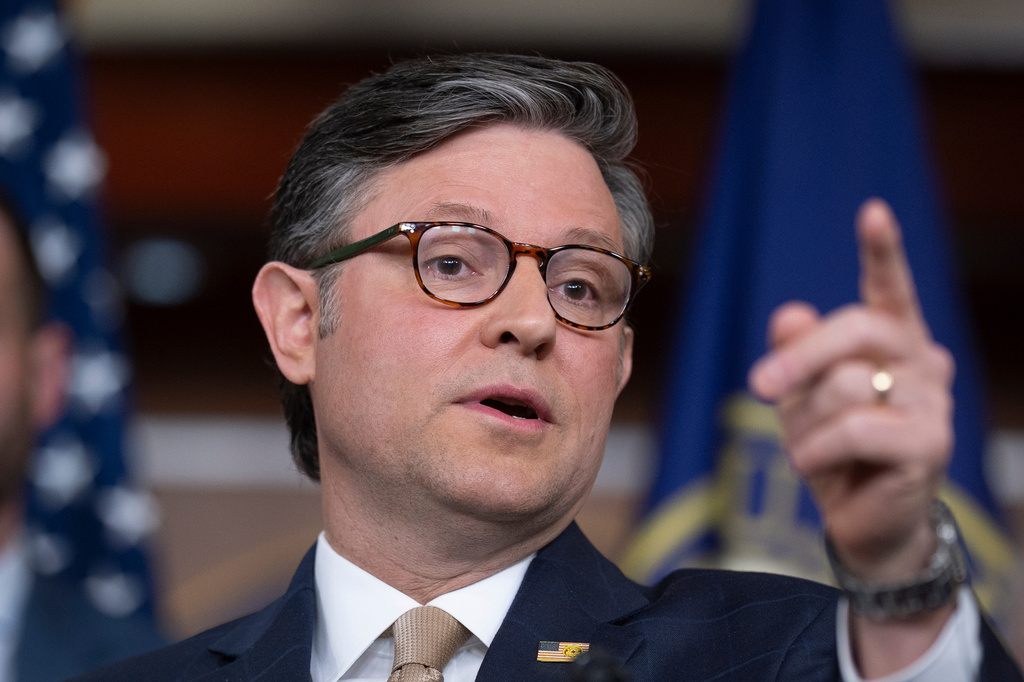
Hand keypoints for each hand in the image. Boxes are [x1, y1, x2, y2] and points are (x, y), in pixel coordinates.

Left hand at [748, 198, 954, 582]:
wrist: (862, 520)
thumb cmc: (833, 448)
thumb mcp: (803, 397)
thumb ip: (798, 354)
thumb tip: (790, 314)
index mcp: (893, 339)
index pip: (888, 288)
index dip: (882, 250)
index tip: (873, 212)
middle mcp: (922, 360)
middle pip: (855, 329)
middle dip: (799, 358)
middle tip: (759, 387)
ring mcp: (932, 400)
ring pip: (845, 384)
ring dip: (807, 422)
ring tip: (812, 447)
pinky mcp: (930, 442)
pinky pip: (854, 429)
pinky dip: (818, 450)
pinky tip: (817, 465)